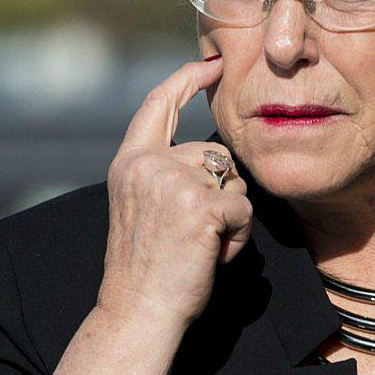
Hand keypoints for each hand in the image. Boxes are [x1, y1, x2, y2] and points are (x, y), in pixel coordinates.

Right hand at [97, 57, 252, 328]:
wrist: (138, 311)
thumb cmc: (145, 270)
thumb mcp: (141, 207)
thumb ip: (162, 175)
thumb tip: (213, 159)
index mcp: (129, 163)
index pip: (158, 106)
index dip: (185, 80)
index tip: (211, 63)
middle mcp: (148, 164)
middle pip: (213, 152)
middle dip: (219, 190)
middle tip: (190, 233)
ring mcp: (174, 181)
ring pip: (233, 180)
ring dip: (229, 214)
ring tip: (198, 245)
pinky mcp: (202, 204)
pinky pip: (244, 208)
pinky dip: (237, 237)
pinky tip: (210, 255)